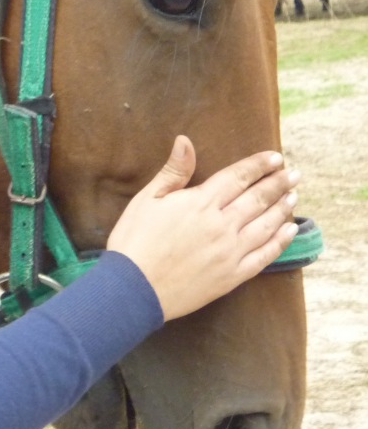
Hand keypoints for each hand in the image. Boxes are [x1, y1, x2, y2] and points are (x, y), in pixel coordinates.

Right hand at [106, 136, 298, 320]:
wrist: (135, 288)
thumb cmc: (135, 239)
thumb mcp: (148, 199)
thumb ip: (173, 171)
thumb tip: (185, 141)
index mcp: (200, 203)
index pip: (236, 178)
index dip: (257, 166)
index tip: (275, 157)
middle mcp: (221, 225)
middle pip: (257, 199)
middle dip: (278, 184)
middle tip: (294, 174)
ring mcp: (230, 252)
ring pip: (266, 225)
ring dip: (282, 208)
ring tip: (294, 195)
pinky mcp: (233, 275)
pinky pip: (265, 256)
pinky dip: (280, 241)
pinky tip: (289, 230)